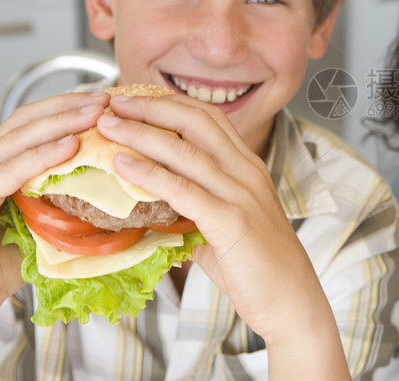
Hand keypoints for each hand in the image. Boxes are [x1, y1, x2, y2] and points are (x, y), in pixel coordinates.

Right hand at [0, 92, 106, 350]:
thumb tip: (107, 205)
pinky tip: (70, 145)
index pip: (28, 127)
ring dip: (61, 122)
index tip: (101, 105)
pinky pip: (6, 172)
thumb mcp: (35, 237)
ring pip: (17, 139)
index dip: (64, 111)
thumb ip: (61, 214)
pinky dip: (40, 156)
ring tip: (96, 113)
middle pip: (24, 123)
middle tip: (106, 99)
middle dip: (68, 107)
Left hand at [97, 94, 349, 378]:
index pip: (209, 119)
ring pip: (185, 150)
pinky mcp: (231, 222)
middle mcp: (247, 172)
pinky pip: (183, 190)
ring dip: (141, 133)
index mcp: (248, 167)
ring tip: (108, 125)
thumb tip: (152, 210)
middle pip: (196, 121)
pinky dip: (149, 173)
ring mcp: (241, 194)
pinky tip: (122, 164)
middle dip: (151, 106)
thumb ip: (195, 210)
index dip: (170, 103)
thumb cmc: (258, 267)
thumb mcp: (226, 225)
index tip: (135, 99)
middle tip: (113, 101)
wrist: (291, 299)